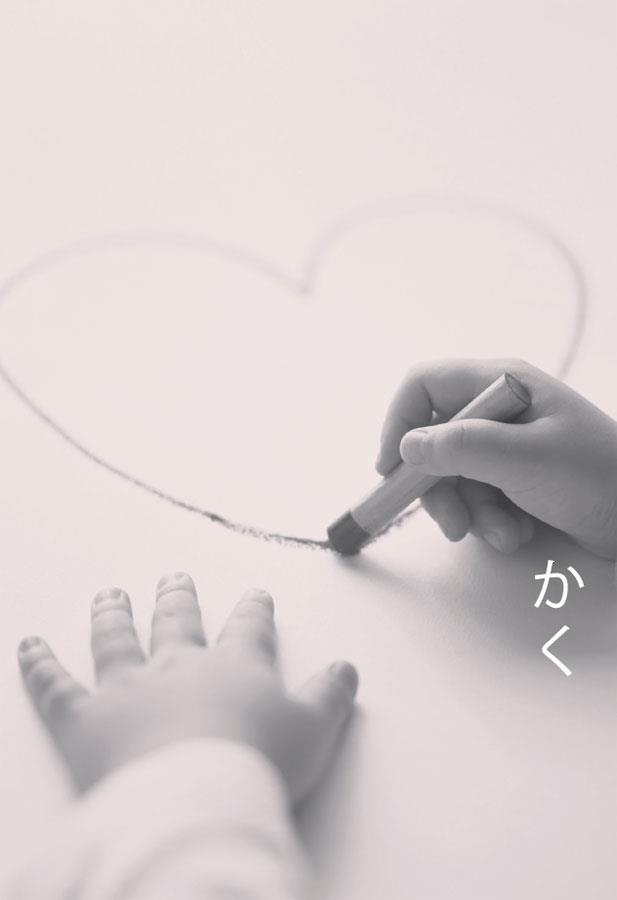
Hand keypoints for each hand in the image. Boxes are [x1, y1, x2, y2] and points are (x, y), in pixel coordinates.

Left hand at [18, 573, 358, 802]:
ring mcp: (129, 689)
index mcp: (235, 668)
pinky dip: (39, 665)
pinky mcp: (86, 721)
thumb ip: (330, 696)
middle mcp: (179, 667)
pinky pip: (56, 687)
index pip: (248, 630)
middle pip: (178, 622)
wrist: (196, 798)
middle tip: (175, 577)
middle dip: (178, 598)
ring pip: (117, 639)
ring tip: (111, 594)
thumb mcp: (313, 732)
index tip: (254, 595)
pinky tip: (29, 645)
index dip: (253, 611)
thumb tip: (346, 668)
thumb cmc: (257, 765)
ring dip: (113, 615)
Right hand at [376, 359, 616, 559]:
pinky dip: (491, 521)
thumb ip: (461, 448)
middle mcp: (499, 410)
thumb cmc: (595, 476)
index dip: (400, 423)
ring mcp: (508, 446)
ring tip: (507, 534)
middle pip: (434, 441)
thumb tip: (407, 448)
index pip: (424, 386)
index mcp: (501, 385)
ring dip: (472, 513)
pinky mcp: (516, 478)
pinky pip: (478, 497)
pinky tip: (520, 533)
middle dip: (440, 488)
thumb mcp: (525, 460)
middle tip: (454, 525)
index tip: (391, 470)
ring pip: (453, 477)